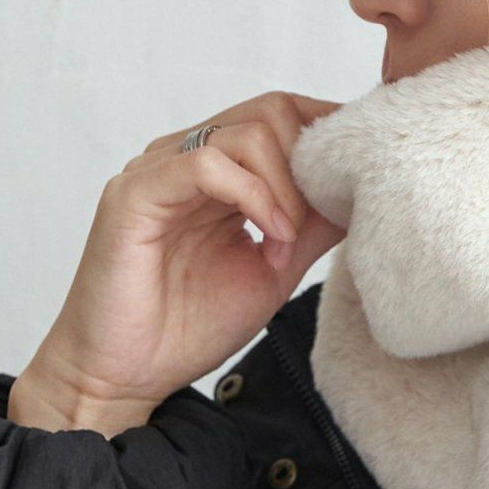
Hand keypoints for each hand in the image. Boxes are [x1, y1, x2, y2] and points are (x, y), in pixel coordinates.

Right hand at [8, 92, 347, 433]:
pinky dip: (253, 195)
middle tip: (316, 222)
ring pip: (245, 132)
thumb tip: (363, 189)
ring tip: (287, 243)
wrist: (123, 377)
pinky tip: (271, 236)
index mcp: (218, 172)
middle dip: (310, 162)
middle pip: (272, 111)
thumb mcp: (276, 267)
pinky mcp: (134, 193)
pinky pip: (205, 164)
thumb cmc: (188, 326)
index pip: (283, 114)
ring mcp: (157, 171)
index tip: (365, 171)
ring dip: (286, 188)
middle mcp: (186, 159)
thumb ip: (312, 224)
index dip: (329, 132)